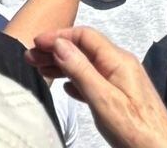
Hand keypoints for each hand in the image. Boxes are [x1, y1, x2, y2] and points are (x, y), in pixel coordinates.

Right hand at [30, 28, 166, 147]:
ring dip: (64, 65)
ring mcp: (123, 80)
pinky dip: (77, 79)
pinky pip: (95, 79)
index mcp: (118, 61)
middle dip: (56, 50)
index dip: (58, 36)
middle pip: (84, 49)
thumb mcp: (103, 100)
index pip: (84, 36)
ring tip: (41, 69)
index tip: (35, 43)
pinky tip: (67, 87)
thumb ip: (81, 70)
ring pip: (88, 64)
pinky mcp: (122, 96)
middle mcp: (121, 65)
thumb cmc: (135, 130)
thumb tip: (59, 44)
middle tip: (31, 57)